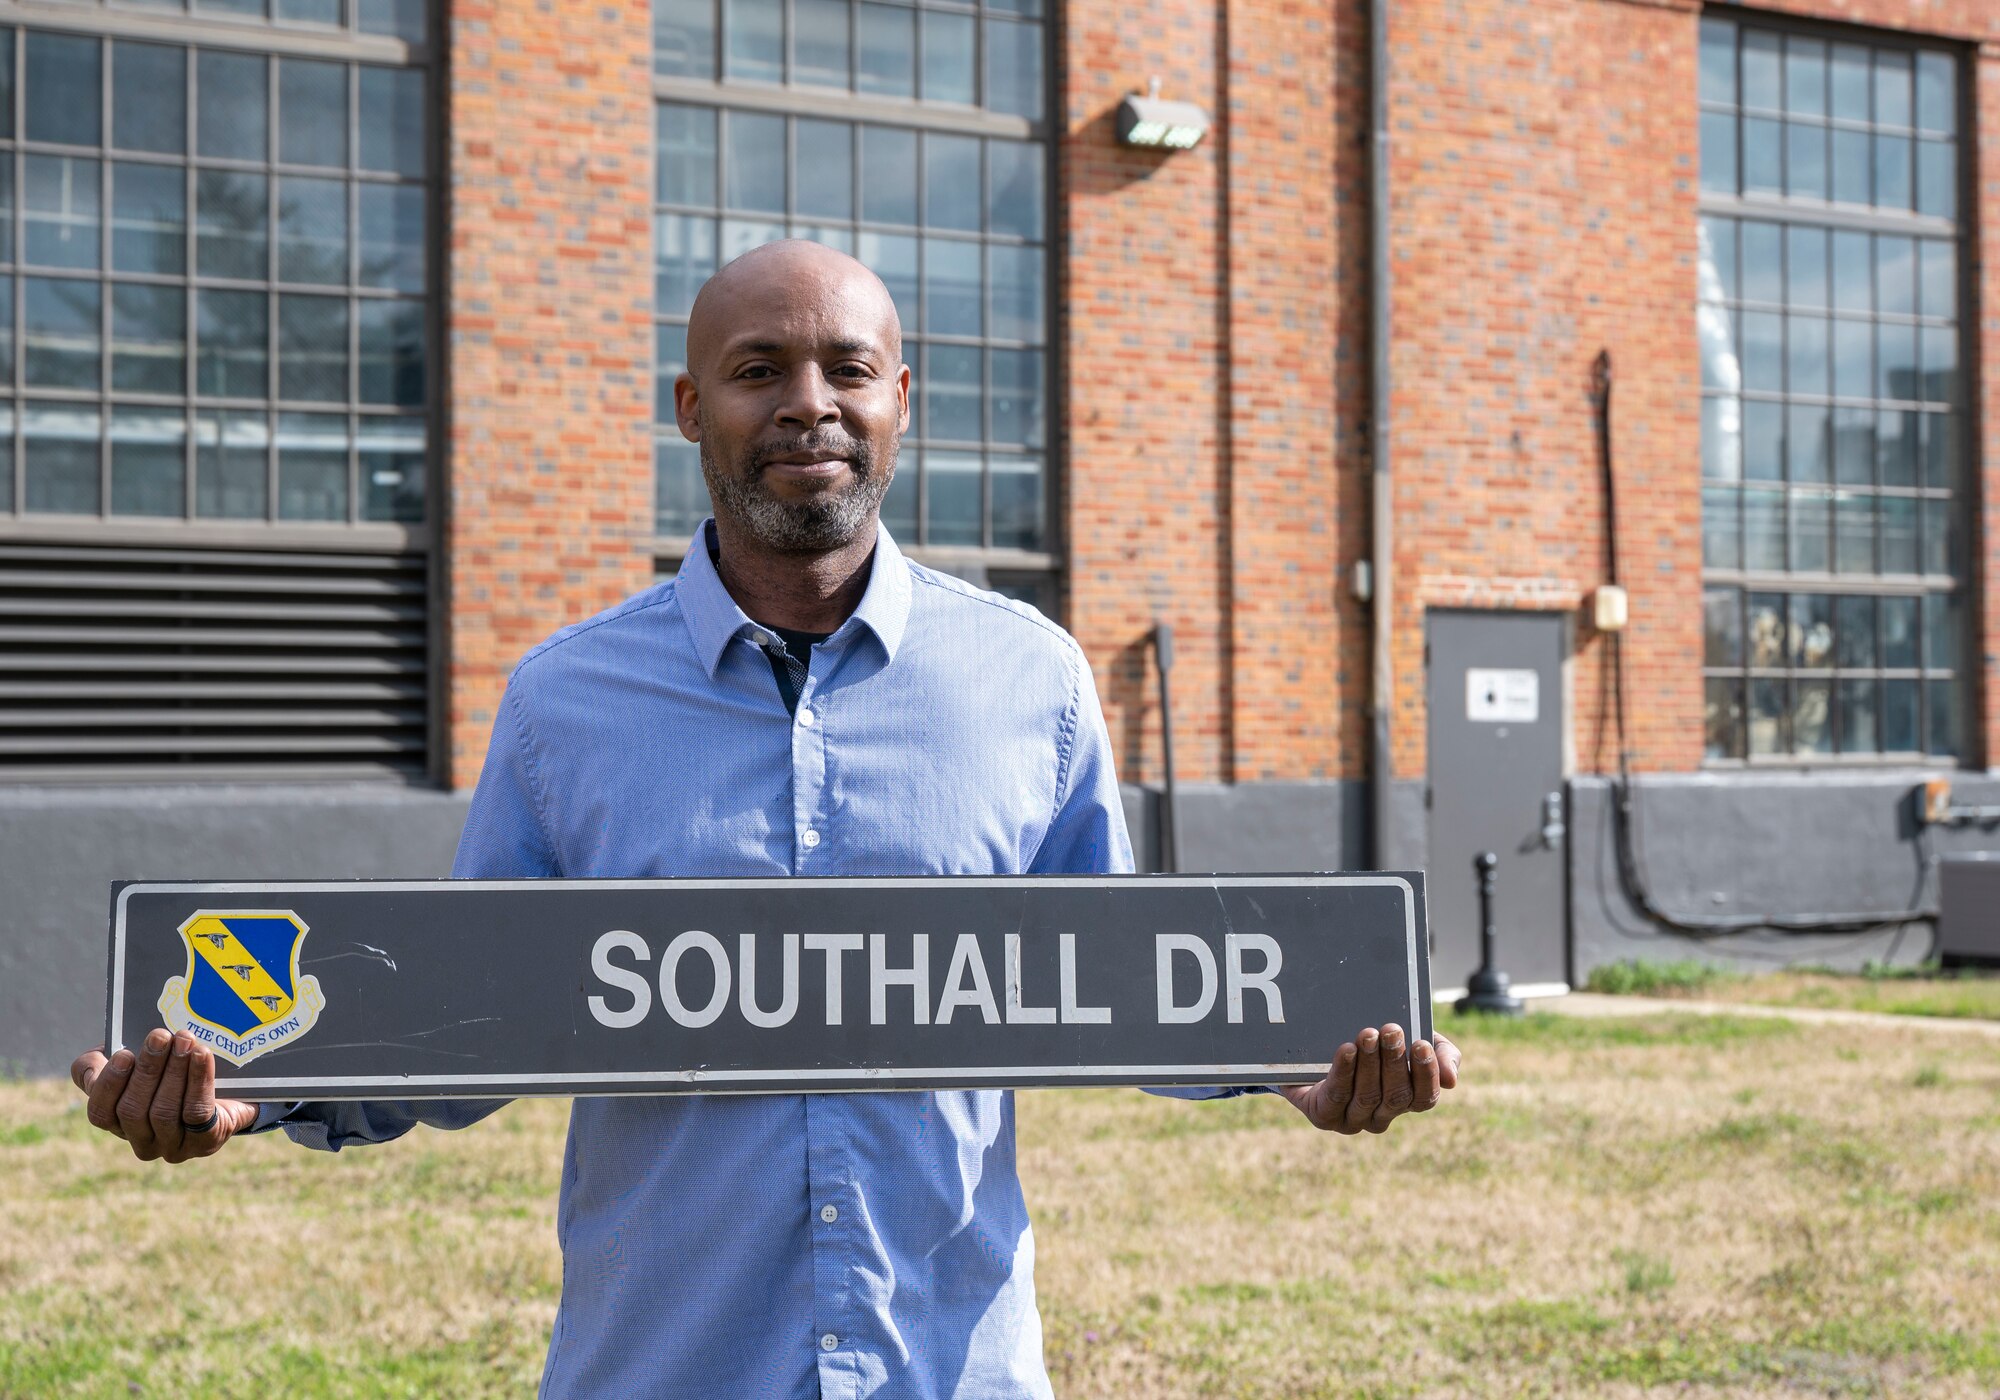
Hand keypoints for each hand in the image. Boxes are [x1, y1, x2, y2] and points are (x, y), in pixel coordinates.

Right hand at [72, 1029, 260, 1162]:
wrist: (230, 1092)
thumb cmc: (168, 1072)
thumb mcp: (131, 1063)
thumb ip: (98, 1063)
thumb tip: (91, 1065)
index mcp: (118, 1124)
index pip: (101, 1112)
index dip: (109, 1084)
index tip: (123, 1053)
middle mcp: (142, 1143)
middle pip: (133, 1110)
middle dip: (148, 1069)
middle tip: (161, 1036)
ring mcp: (173, 1148)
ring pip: (164, 1112)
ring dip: (174, 1071)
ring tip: (184, 1039)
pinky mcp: (204, 1143)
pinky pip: (197, 1111)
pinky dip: (198, 1080)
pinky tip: (202, 1054)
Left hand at [1281, 1022, 1461, 1134]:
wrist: (1318, 1044)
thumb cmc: (1376, 1042)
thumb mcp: (1413, 1037)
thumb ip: (1442, 1053)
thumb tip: (1451, 1081)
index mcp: (1406, 1101)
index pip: (1424, 1098)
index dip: (1426, 1074)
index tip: (1421, 1044)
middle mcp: (1381, 1116)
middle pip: (1395, 1096)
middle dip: (1393, 1061)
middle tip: (1391, 1030)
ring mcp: (1352, 1120)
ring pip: (1366, 1096)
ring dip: (1368, 1063)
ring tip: (1367, 1034)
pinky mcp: (1324, 1116)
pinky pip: (1337, 1097)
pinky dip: (1343, 1072)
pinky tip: (1346, 1050)